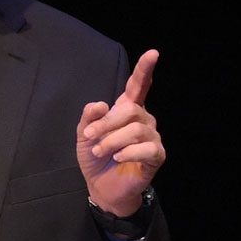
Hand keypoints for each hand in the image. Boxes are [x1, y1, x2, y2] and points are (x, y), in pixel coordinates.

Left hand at [76, 49, 164, 215]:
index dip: (145, 69)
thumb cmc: (95, 157)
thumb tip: (100, 104)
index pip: (138, 86)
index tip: (153, 53)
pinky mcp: (157, 157)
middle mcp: (144, 120)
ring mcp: (152, 138)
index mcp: (127, 110)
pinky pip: (147, 148)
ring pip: (136, 130)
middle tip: (90, 137)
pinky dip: (127, 152)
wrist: (101, 186)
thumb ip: (88, 117)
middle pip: (130, 110)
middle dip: (106, 123)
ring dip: (112, 140)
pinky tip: (117, 158)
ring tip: (100, 151)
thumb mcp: (84, 134)